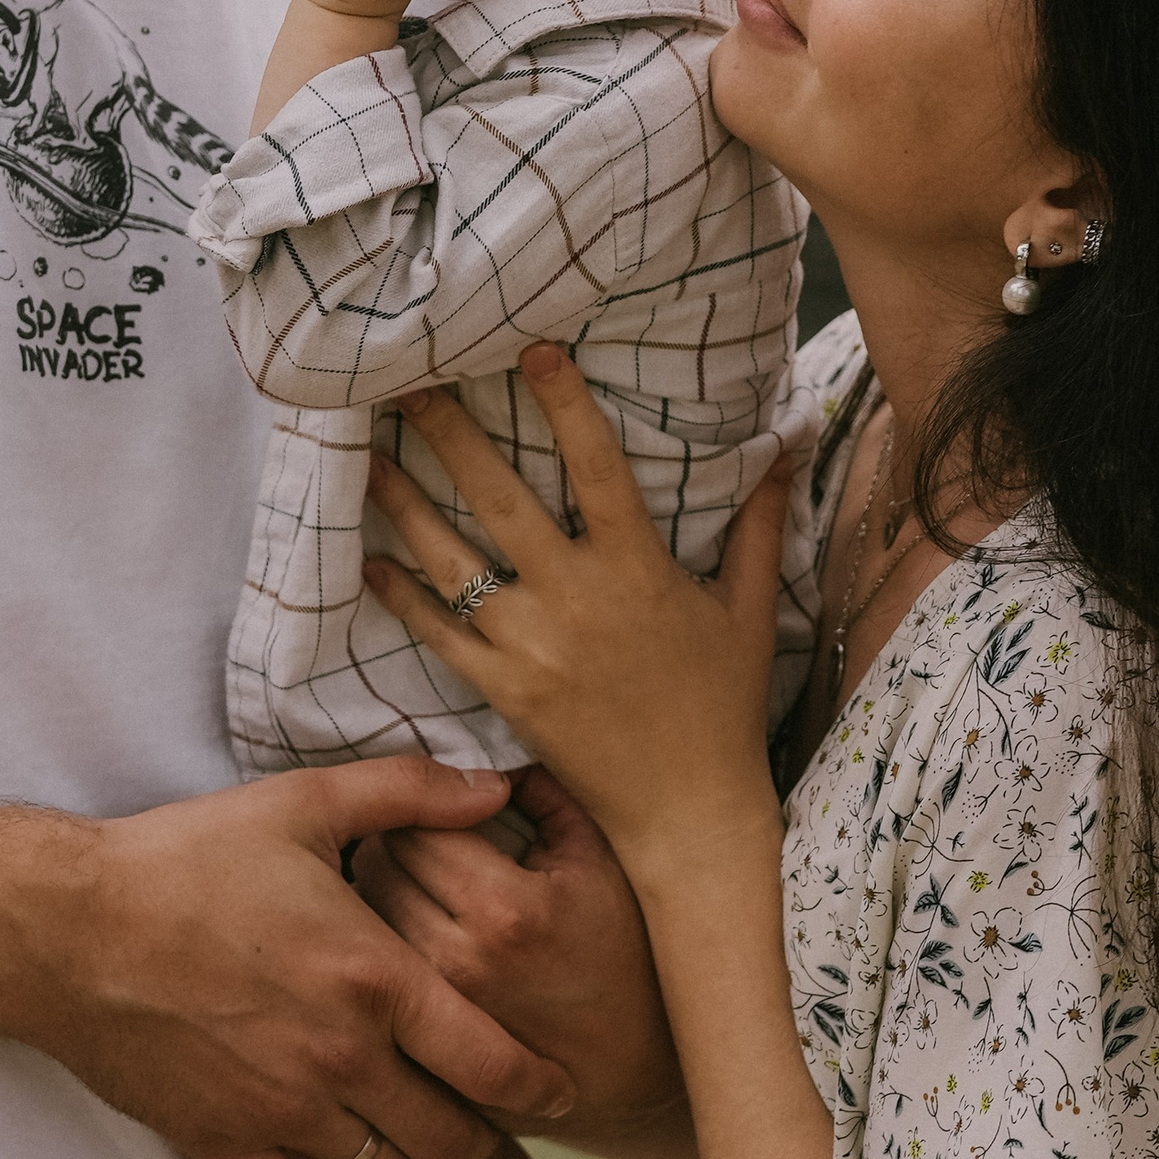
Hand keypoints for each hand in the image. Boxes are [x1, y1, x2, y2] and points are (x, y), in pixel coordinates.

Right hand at [16, 756, 575, 1158]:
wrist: (68, 929)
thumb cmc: (188, 858)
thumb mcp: (305, 803)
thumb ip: (413, 793)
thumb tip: (498, 784)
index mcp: (374, 979)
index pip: (492, 1060)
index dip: (539, 1085)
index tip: (560, 1091)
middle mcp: (341, 1059)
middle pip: (451, 1138)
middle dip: (482, 1134)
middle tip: (484, 1116)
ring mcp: (282, 1112)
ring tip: (418, 1141)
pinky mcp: (225, 1146)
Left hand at [352, 767, 686, 1151]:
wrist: (644, 1068)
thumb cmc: (630, 952)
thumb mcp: (601, 860)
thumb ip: (544, 792)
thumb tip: (487, 759)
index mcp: (506, 907)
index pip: (413, 824)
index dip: (422, 804)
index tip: (440, 806)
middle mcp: (458, 962)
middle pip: (376, 868)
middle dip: (393, 841)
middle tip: (421, 837)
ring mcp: (436, 1013)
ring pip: (364, 923)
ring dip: (377, 894)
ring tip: (416, 885)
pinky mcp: (424, 1048)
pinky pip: (375, 975)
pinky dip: (381, 948)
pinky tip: (406, 940)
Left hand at [362, 349, 786, 872]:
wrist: (686, 809)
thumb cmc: (722, 705)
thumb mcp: (747, 608)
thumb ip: (759, 521)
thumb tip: (789, 440)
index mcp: (639, 569)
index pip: (598, 467)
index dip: (564, 404)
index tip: (533, 349)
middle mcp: (578, 600)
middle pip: (501, 500)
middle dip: (451, 436)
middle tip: (409, 381)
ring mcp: (533, 647)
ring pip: (453, 563)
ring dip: (406, 503)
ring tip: (369, 453)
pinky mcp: (503, 691)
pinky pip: (439, 636)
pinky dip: (403, 596)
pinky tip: (371, 558)